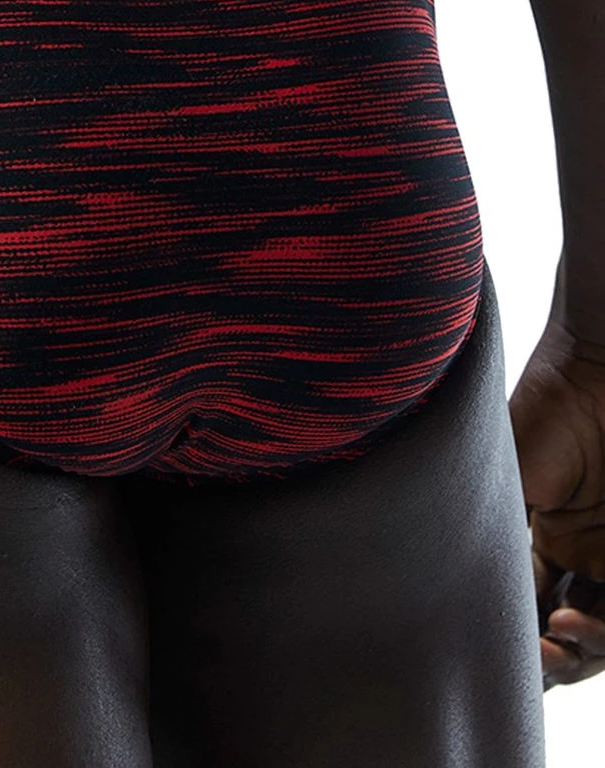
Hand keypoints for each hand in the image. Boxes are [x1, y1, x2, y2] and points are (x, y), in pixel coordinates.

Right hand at [508, 314, 604, 689]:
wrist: (597, 371)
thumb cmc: (541, 411)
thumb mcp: (503, 483)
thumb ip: (485, 536)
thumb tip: (441, 592)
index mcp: (538, 538)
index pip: (525, 605)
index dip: (512, 639)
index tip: (483, 649)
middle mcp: (579, 553)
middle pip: (568, 629)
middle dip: (553, 658)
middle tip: (532, 657)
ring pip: (602, 629)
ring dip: (579, 648)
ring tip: (555, 638)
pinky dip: (602, 631)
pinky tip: (570, 622)